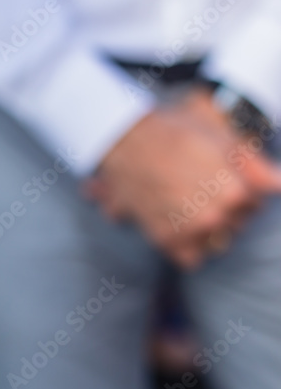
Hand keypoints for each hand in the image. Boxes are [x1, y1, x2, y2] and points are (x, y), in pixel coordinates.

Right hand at [87, 89, 280, 268]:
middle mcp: (217, 215)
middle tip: (201, 189)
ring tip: (191, 208)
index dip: (241, 188)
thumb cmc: (173, 129)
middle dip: (226, 210)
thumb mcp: (220, 134)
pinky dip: (188, 248)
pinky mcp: (166, 239)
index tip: (222, 177)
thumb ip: (254, 164)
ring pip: (218, 242)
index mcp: (236, 191)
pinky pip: (191, 259)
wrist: (123, 140)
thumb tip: (277, 185)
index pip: (255, 201)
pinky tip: (181, 229)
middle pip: (237, 223)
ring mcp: (190, 229)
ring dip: (210, 231)